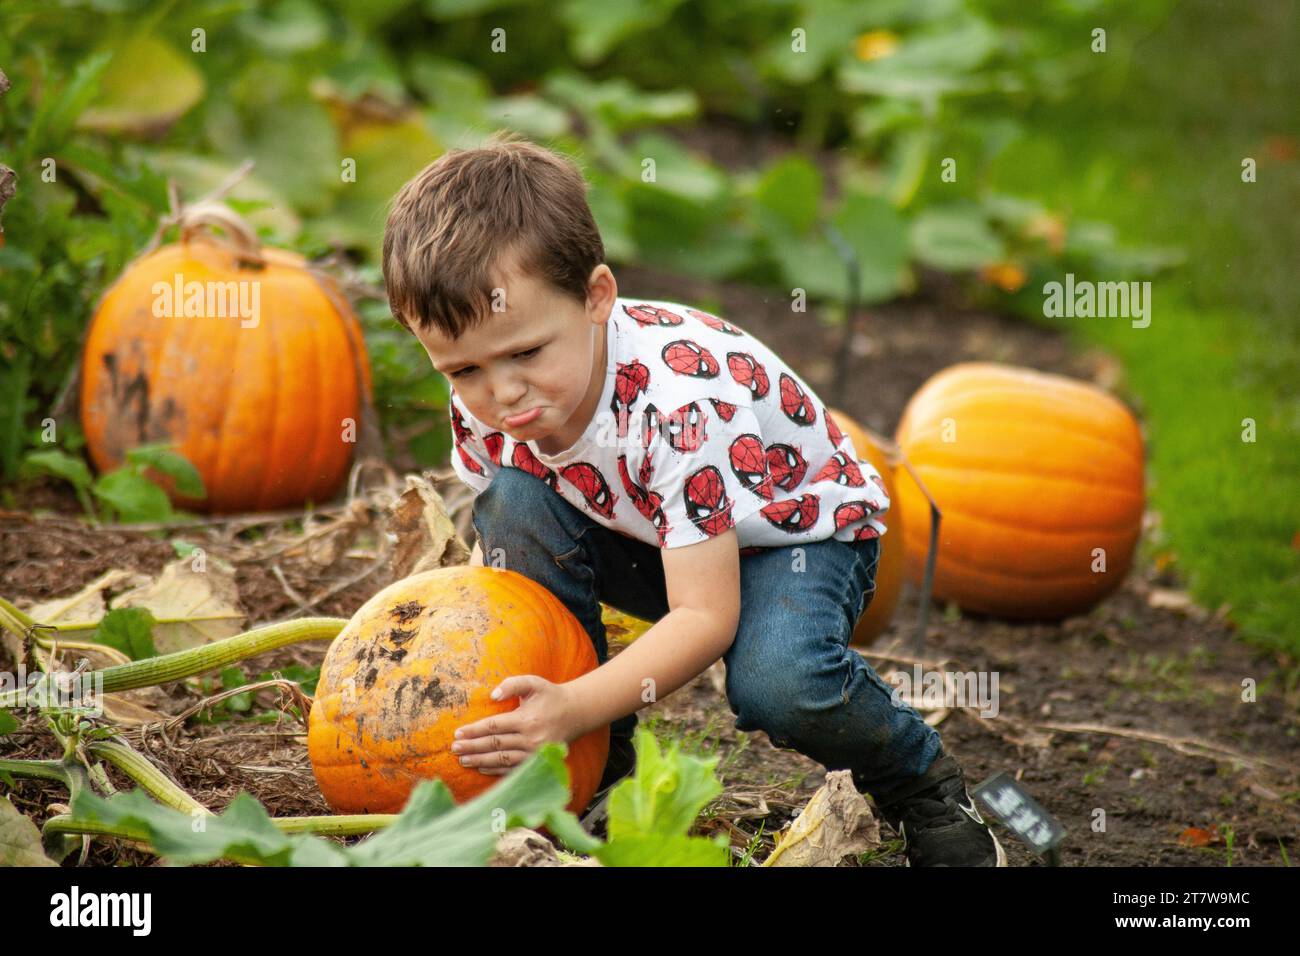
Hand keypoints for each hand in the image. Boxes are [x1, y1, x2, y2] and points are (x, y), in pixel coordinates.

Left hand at [450, 676, 578, 775]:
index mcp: (527, 719)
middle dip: (472, 747)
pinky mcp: (537, 761)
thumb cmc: (550, 696)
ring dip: (480, 760)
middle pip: (495, 744)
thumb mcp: (533, 683)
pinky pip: (513, 768)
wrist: (575, 713)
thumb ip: (512, 684)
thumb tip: (492, 695)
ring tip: (463, 760)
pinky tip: (481, 768)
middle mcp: (530, 738)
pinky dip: (496, 770)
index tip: (458, 733)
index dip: (475, 730)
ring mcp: (534, 753)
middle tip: (454, 748)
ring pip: (502, 759)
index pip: (494, 726)